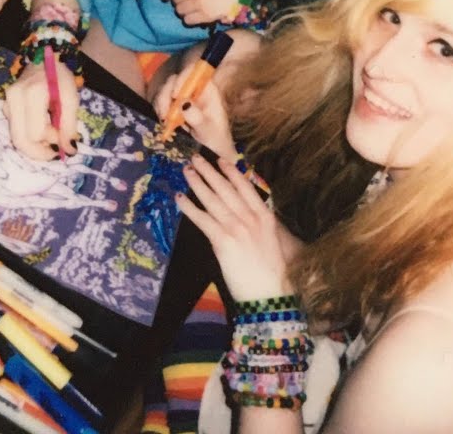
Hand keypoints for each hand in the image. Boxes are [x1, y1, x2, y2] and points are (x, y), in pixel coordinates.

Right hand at [3, 59, 80, 160]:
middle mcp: (14, 99)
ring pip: (16, 137)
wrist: (44, 59)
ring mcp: (7, 103)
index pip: (36, 133)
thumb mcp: (71, 99)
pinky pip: (15, 130)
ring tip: (50, 138)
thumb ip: (69, 126)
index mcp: (32, 94)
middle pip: (20, 140)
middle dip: (38, 151)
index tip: (64, 137)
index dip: (51, 140)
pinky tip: (41, 130)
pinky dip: (29, 136)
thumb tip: (69, 151)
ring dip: (34, 145)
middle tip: (54, 151)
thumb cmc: (60, 78)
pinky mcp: (6, 107)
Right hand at [153, 74, 236, 161]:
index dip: (183, 78)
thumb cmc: (215, 140)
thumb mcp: (208, 131)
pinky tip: (162, 122)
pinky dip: (159, 110)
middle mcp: (194, 90)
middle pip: (175, 80)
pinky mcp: (173, 106)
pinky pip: (161, 101)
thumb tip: (184, 104)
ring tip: (163, 121)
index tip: (176, 95)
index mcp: (207, 90)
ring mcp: (183, 97)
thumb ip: (198, 118)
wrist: (211, 152)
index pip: (195, 72)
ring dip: (161, 104)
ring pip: (165, 90)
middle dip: (166, 95)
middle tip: (164, 114)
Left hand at [175, 155, 290, 301]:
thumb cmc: (272, 273)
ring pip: (213, 199)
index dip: (231, 172)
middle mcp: (251, 218)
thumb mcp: (272, 242)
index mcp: (265, 217)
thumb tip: (244, 215)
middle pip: (226, 189)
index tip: (221, 160)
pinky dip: (189, 207)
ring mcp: (237, 228)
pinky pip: (202, 219)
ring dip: (197, 183)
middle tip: (196, 158)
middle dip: (210, 171)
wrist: (270, 294)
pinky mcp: (223, 241)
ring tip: (186, 171)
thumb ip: (258, 226)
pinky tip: (179, 198)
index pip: (246, 188)